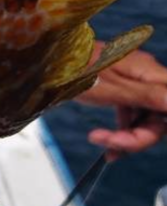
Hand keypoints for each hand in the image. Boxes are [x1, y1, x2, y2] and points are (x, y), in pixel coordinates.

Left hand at [77, 41, 166, 158]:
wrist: (49, 58)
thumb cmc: (75, 69)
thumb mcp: (113, 89)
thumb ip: (148, 97)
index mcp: (148, 71)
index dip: (162, 126)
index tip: (141, 139)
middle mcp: (145, 73)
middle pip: (159, 115)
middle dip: (139, 137)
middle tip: (114, 147)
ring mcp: (134, 79)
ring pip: (146, 116)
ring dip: (129, 136)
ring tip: (105, 145)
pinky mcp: (122, 85)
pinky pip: (132, 111)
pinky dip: (123, 127)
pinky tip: (107, 139)